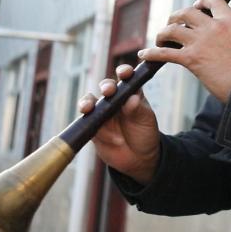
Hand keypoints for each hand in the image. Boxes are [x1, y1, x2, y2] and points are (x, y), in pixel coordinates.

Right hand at [79, 64, 160, 184]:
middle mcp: (115, 100)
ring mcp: (102, 112)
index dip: (124, 72)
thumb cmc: (145, 135)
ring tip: (89, 107)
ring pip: (90, 101)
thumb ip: (138, 110)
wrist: (138, 159)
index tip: (125, 73)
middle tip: (108, 91)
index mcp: (131, 93)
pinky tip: (87, 118)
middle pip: (106, 87)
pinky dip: (84, 118)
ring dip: (88, 101)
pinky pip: (85, 120)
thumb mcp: (146, 121)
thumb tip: (132, 99)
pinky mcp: (93, 126)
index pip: (127, 78)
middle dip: (106, 86)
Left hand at [139, 0, 230, 101]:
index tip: (196, 8)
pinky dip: (152, 53)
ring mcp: (200, 42)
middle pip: (186, 12)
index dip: (200, 2)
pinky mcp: (191, 58)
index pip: (210, 1)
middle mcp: (213, 27)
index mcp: (229, 20)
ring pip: (172, 29)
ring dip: (162, 34)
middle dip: (175, 17)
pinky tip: (145, 55)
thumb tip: (229, 26)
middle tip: (172, 24)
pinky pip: (165, 52)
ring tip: (160, 40)